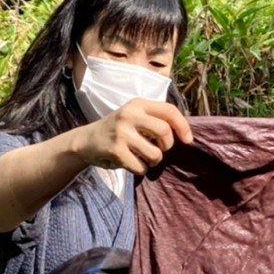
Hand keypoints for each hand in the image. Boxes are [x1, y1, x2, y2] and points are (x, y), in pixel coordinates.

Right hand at [75, 98, 192, 174]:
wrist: (86, 141)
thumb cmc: (118, 130)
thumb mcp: (134, 116)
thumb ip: (155, 119)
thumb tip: (185, 134)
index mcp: (137, 104)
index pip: (169, 111)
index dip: (183, 126)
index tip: (188, 140)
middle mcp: (129, 115)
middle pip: (165, 132)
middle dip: (167, 147)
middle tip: (159, 150)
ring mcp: (121, 133)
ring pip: (155, 154)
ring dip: (153, 161)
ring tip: (143, 158)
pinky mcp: (115, 151)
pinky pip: (141, 166)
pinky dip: (140, 169)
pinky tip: (131, 163)